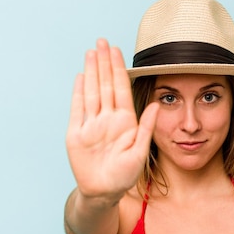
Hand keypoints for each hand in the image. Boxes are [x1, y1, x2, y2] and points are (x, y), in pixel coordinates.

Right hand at [66, 39, 158, 200]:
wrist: (103, 192)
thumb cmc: (124, 175)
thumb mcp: (139, 152)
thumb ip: (146, 127)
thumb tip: (156, 103)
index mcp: (125, 121)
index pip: (121, 88)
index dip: (119, 69)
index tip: (117, 50)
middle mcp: (108, 118)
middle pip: (106, 85)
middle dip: (104, 63)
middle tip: (102, 41)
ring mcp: (91, 124)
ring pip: (92, 92)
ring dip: (92, 72)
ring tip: (91, 52)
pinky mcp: (77, 133)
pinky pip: (77, 108)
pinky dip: (79, 92)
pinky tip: (81, 76)